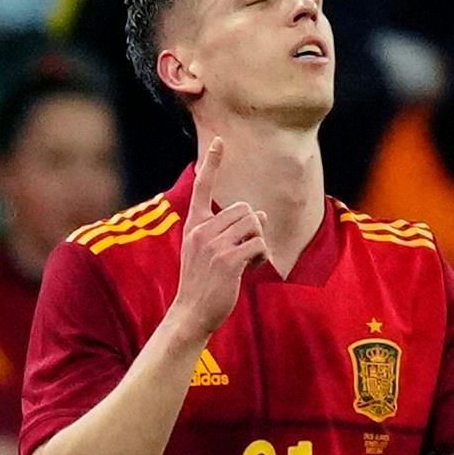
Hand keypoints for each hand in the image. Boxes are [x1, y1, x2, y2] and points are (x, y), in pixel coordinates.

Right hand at [170, 138, 268, 339]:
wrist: (191, 313)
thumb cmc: (203, 284)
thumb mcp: (208, 253)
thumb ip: (229, 232)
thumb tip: (262, 216)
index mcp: (194, 226)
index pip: (202, 188)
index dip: (212, 164)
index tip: (219, 141)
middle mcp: (201, 230)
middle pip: (245, 209)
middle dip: (253, 228)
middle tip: (245, 252)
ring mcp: (214, 244)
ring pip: (254, 224)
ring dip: (259, 242)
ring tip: (247, 262)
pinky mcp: (228, 260)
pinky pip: (259, 244)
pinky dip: (263, 256)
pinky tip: (252, 269)